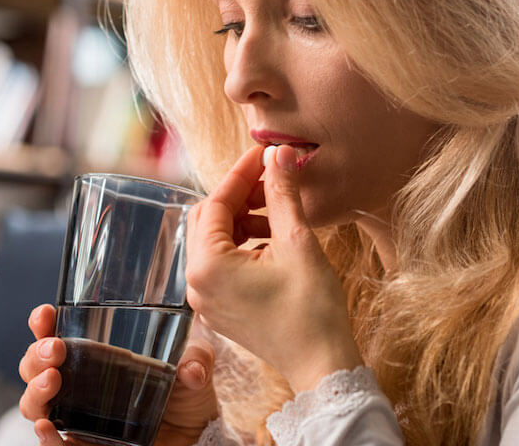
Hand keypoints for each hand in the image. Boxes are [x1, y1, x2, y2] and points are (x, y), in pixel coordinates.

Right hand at [18, 304, 219, 445]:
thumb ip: (196, 360)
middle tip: (54, 349)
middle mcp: (79, 382)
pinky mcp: (85, 445)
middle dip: (36, 355)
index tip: (45, 313)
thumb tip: (192, 370)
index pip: (57, 334)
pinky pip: (56, 445)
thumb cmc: (186, 392)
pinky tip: (45, 426)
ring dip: (35, 391)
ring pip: (36, 404)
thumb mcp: (194, 365)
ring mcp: (78, 415)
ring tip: (52, 380)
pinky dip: (45, 438)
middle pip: (36, 367)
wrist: (196, 434)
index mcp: (97, 354)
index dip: (44, 324)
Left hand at [185, 145, 362, 392]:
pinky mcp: (220, 308)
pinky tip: (272, 240)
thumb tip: (279, 154)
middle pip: (209, 220)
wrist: (322, 364)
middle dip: (239, 196)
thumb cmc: (310, 309)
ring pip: (215, 241)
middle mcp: (196, 283)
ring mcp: (206, 299)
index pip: (215, 203)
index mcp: (207, 265)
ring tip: (277, 212)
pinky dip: (243, 245)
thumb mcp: (297, 241)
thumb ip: (282, 193)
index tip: (264, 154)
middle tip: (271, 180)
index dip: (241, 174)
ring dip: (242, 220)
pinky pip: (221, 264)